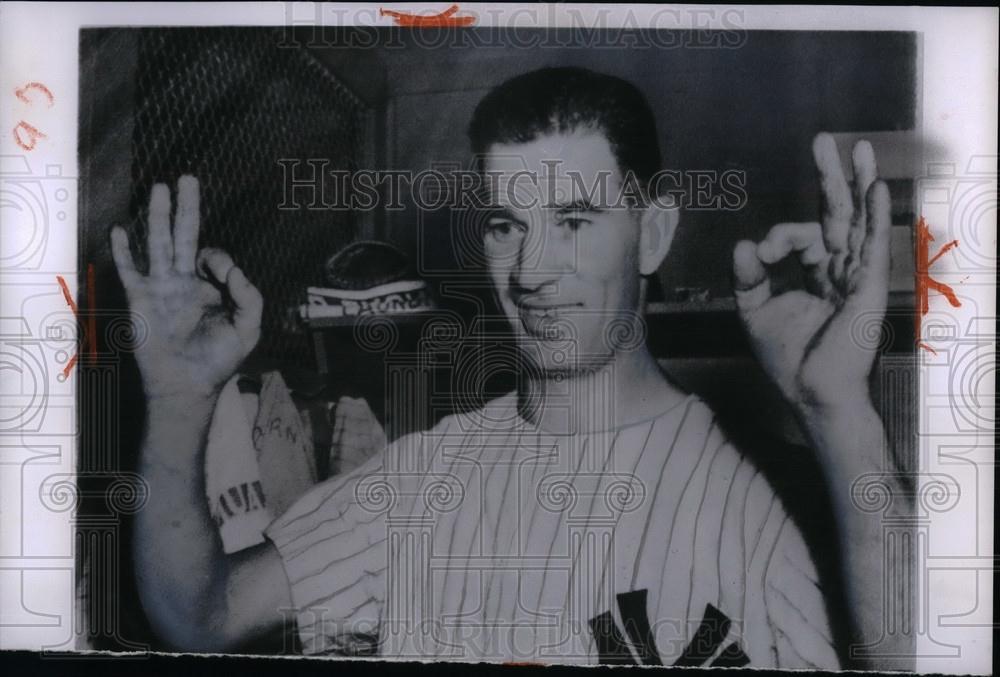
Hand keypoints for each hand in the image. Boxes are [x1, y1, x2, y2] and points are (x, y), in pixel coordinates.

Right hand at [111, 176, 262, 398]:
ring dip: (157, 216)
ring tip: (159, 187)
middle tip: (187, 178)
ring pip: (158, 243)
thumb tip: (232, 267)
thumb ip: (248, 295)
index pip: (212, 256)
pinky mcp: (140, 298)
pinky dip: (123, 250)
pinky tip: (119, 230)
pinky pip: (130, 269)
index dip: (219, 259)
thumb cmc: (218, 359)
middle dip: (186, 207)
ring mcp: (160, 287)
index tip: (223, 275)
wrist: (187, 384)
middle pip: (184, 235)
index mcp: (209, 288)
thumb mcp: (248, 327)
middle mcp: (183, 282)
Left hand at [732, 133, 890, 412]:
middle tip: (822, 140)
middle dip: (831, 177)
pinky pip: (874, 246)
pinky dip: (875, 216)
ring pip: (859, 221)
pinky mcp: (868, 288)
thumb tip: (743, 242)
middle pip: (838, 213)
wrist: (810, 392)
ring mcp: (857, 276)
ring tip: (860, 148)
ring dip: (860, 183)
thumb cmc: (787, 358)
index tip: (761, 254)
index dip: (779, 238)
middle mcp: (841, 270)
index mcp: (818, 273)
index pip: (802, 236)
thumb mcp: (755, 311)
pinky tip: (876, 188)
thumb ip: (748, 276)